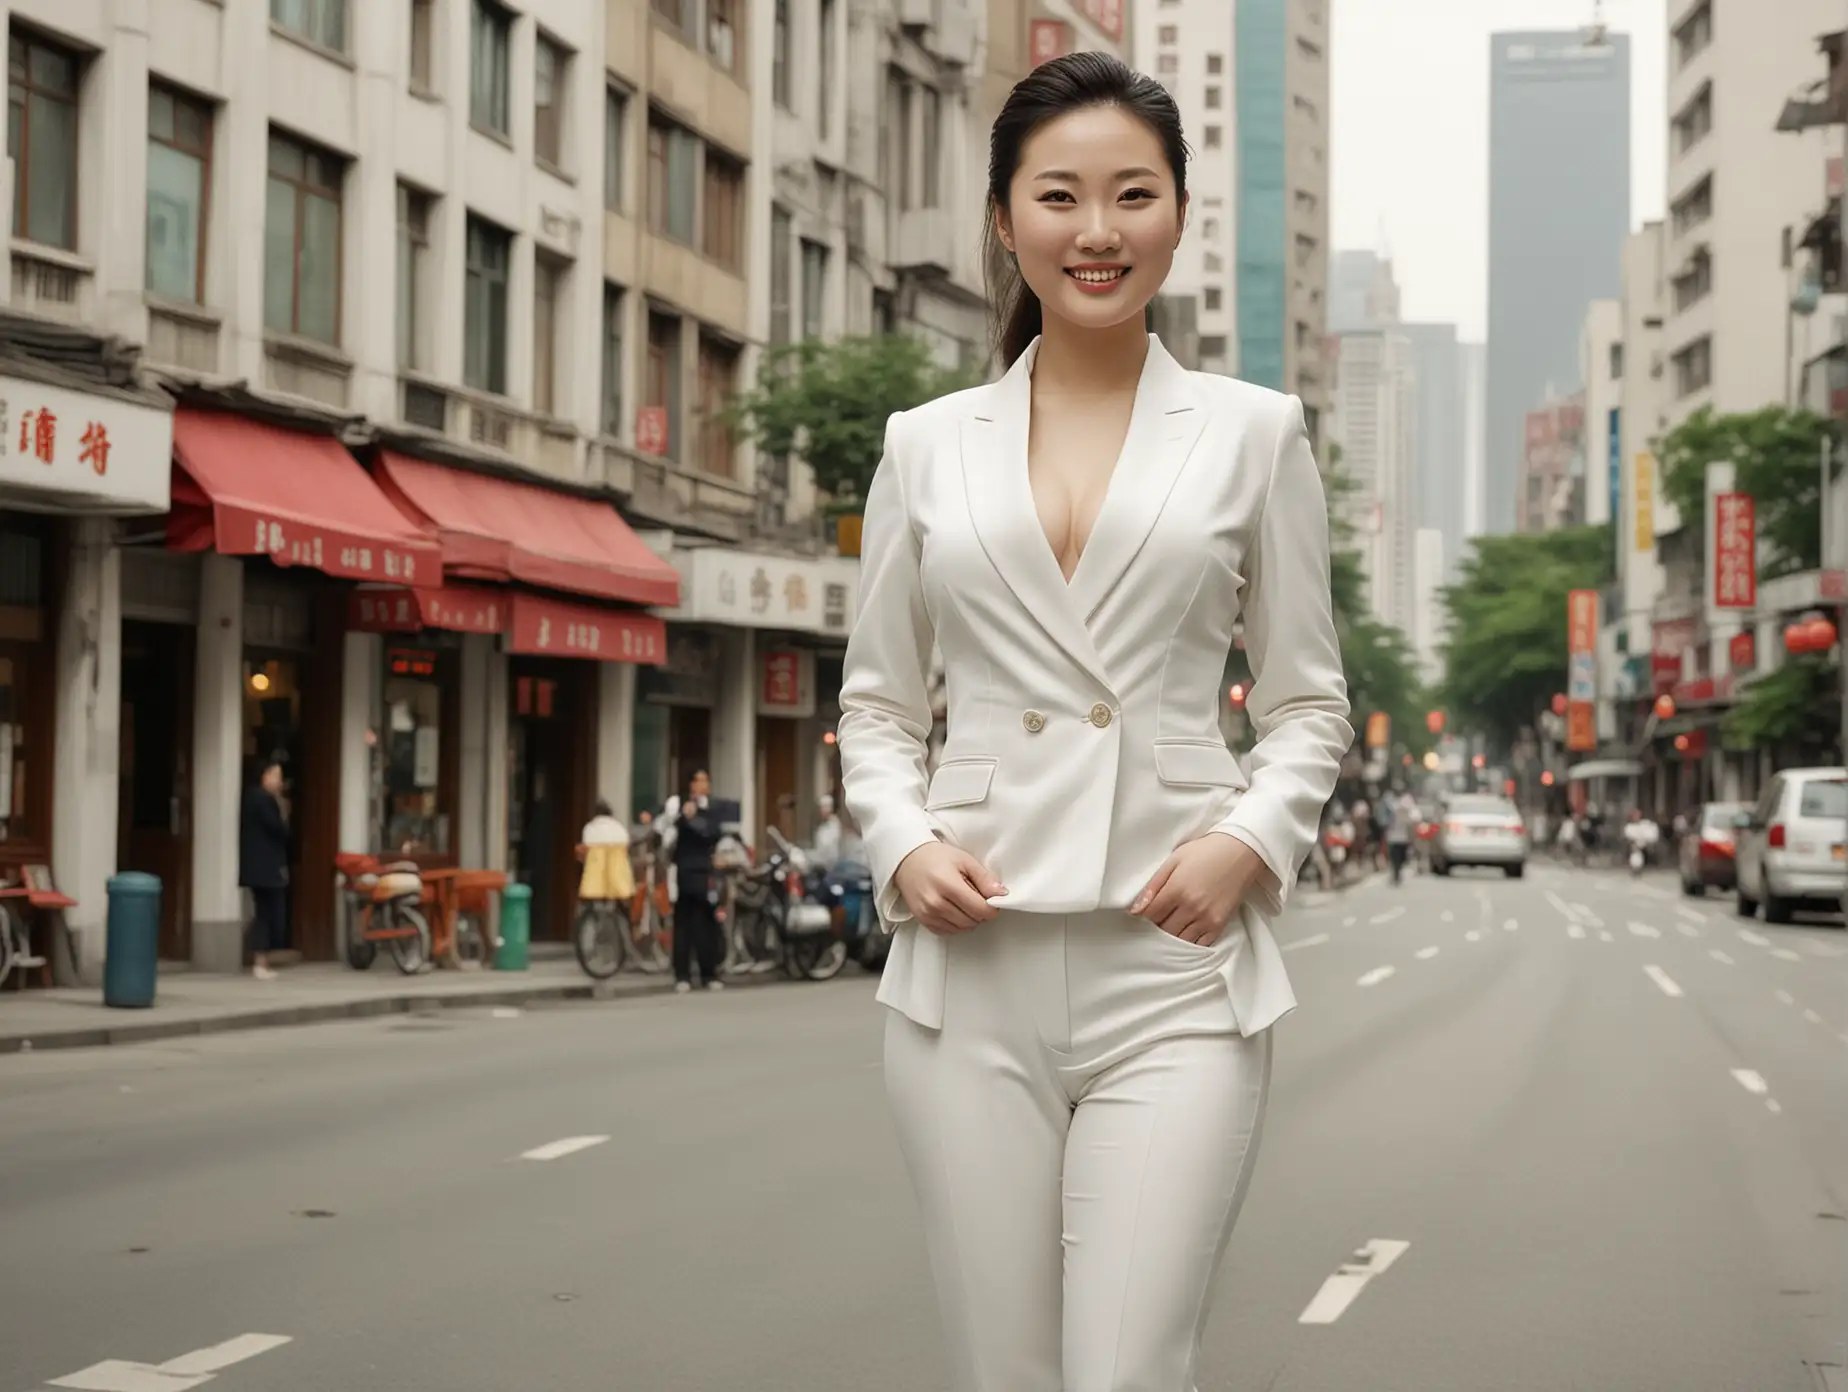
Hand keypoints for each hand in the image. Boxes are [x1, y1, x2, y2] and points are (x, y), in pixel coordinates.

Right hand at [893, 842, 1006, 935]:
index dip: (991, 907)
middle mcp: (936, 903)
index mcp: (948, 885)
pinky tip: (952, 908)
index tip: (991, 899)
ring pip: (962, 928)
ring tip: (961, 900)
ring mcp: (928, 914)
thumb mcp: (964, 860)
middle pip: (973, 921)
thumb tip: (1002, 894)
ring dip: (968, 918)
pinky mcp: (924, 921)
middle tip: (974, 895)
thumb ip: (984, 879)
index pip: (981, 910)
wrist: (907, 860)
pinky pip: (949, 931)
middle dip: (979, 911)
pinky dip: (955, 923)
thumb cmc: (936, 857)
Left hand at [1131, 833, 1271, 945]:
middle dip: (1154, 929)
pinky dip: (1189, 943)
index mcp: (1176, 889)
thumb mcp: (1174, 860)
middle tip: (1153, 923)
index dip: (1141, 918)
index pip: (1149, 916)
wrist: (1240, 852)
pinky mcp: (1219, 924)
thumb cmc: (1205, 852)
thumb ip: (1153, 885)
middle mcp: (1191, 907)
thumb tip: (1135, 910)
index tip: (1140, 916)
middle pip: (1163, 931)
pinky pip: (1199, 944)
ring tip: (1167, 929)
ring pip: (1180, 941)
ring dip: (1170, 938)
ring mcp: (1206, 918)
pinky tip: (1183, 936)